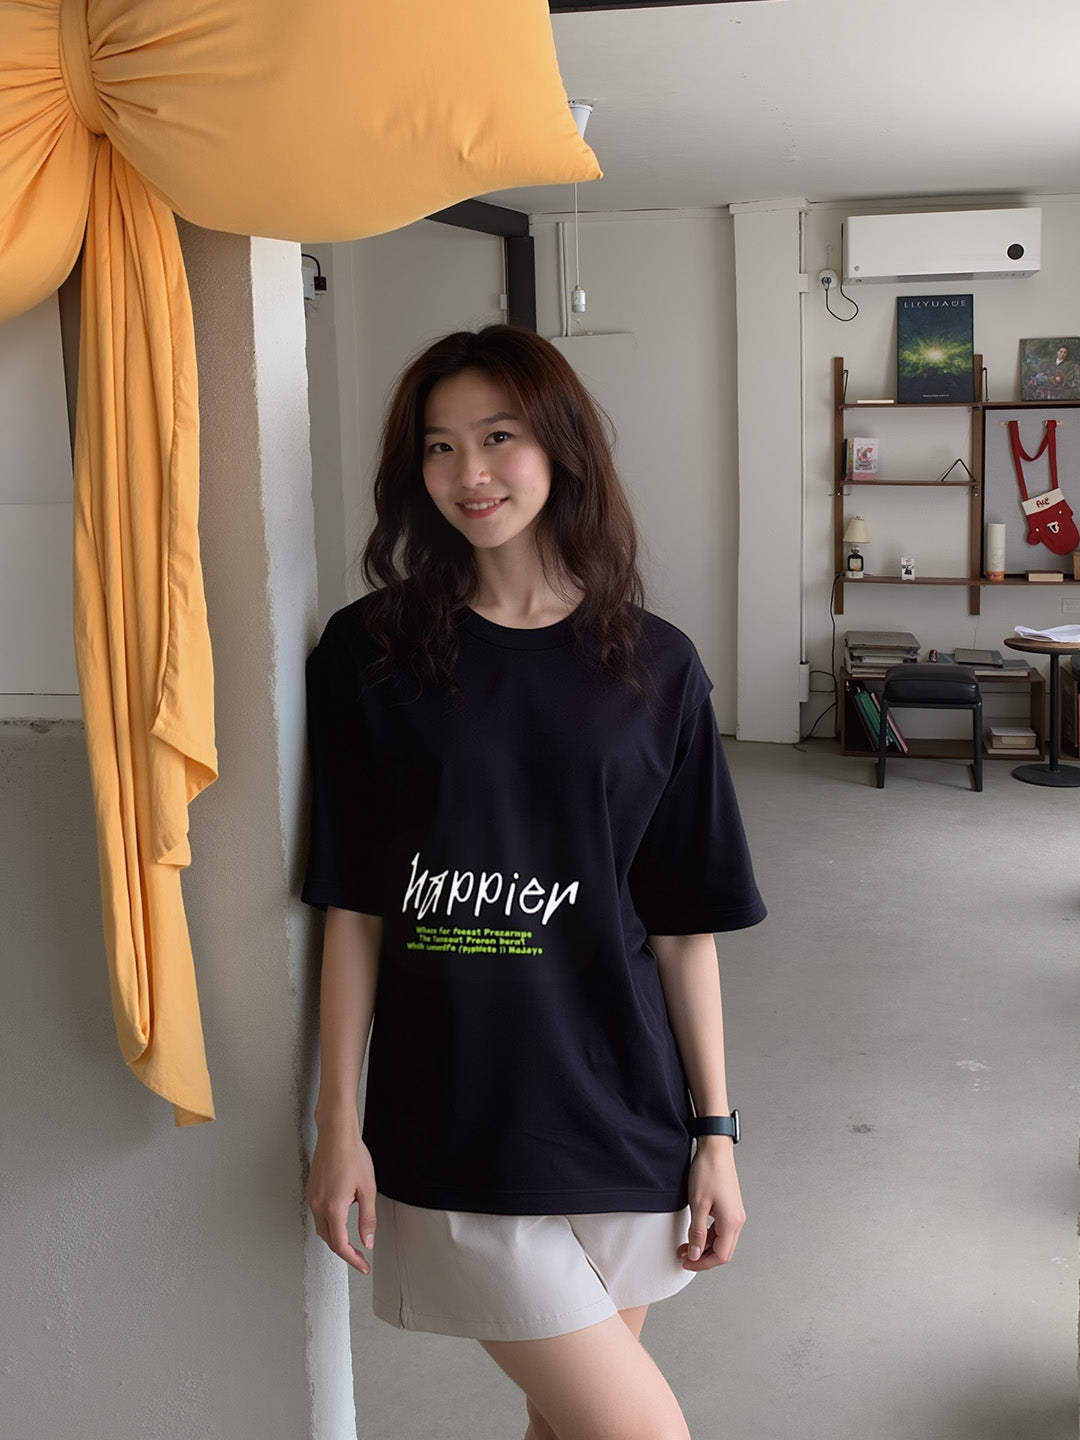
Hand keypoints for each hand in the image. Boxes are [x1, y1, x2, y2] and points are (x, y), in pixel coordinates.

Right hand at [306, 1119, 376, 1274]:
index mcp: (333, 1208)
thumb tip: (367, 1241)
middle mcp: (318, 1205)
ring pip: (322, 1228)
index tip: (363, 1266)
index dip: (352, 1259)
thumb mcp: (368, 1189)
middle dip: (345, 1251)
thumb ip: (367, 1218)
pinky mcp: (311, 1190)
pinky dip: (330, 1223)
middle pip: (329, 1240)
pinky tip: (342, 1217)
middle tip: (360, 1257)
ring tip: (353, 1240)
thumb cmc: (352, 1155)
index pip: (340, 1245)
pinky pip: (318, 1215)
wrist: (336, 1133)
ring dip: (336, 1237)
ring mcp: (312, 1197)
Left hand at [678, 1139, 745, 1271]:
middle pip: (723, 1251)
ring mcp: (735, 1213)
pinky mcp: (730, 1207)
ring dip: (704, 1246)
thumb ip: (696, 1232)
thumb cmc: (708, 1171)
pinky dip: (708, 1235)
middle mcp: (737, 1220)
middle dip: (703, 1257)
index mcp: (731, 1222)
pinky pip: (721, 1229)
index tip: (687, 1262)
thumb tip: (695, 1254)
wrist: (715, 1149)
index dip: (702, 1263)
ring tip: (686, 1245)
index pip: (720, 1256)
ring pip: (722, 1240)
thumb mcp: (697, 1204)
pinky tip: (695, 1232)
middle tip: (684, 1256)